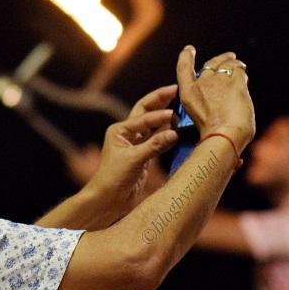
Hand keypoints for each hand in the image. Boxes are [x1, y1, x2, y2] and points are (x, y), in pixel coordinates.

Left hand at [80, 84, 177, 216]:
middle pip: (146, 111)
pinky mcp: (144, 155)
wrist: (108, 200)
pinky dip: (167, 134)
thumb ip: (155, 146)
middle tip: (176, 90)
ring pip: (153, 125)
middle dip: (160, 100)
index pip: (143, 118)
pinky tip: (179, 128)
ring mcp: (136, 144)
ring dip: (166, 115)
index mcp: (120, 130)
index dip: (159, 115)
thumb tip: (175, 133)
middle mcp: (127, 134)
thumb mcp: (134, 160)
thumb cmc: (113, 178)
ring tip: (181, 104)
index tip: (174, 113)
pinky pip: (158, 140)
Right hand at [175, 46, 254, 153]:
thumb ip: (208, 106)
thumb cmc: (214, 135)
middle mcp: (202, 84)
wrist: (224, 136)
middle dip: (220, 59)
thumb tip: (224, 103)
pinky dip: (242, 72)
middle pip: (211, 64)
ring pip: (228, 64)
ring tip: (240, 65)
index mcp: (188, 94)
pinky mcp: (235, 83)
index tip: (189, 50)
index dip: (186, 57)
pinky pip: (240, 71)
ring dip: (234, 63)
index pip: (184, 68)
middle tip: (229, 56)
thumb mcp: (200, 119)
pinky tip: (244, 74)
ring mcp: (218, 81)